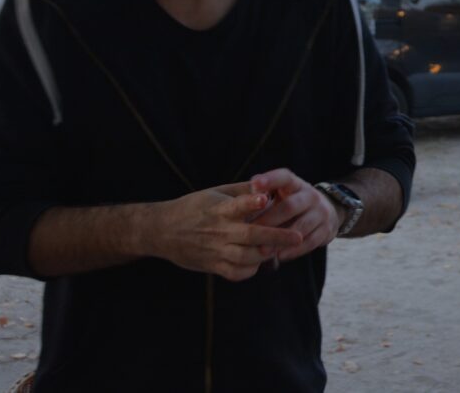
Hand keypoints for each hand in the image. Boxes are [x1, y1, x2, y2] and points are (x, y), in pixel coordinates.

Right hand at [151, 184, 302, 281]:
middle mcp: (219, 231)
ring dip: (265, 255)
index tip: (266, 199)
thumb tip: (268, 186)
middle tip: (297, 237)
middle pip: (250, 235)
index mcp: (219, 209)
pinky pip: (235, 273)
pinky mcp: (211, 265)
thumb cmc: (193, 207)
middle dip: (276, 236)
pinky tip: (258, 262)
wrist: (161, 231)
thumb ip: (242, 190)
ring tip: (279, 249)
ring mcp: (215, 250)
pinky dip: (250, 270)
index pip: (238, 205)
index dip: (252, 202)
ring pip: (246, 258)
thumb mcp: (215, 192)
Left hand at [247, 169, 340, 262]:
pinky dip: (295, 250)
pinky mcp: (327, 229)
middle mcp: (310, 195)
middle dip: (271, 219)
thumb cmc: (291, 204)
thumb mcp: (281, 195)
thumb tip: (241, 200)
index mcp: (295, 184)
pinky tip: (280, 256)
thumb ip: (263, 197)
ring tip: (263, 250)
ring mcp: (321, 212)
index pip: (284, 177)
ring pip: (302, 225)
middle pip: (291, 205)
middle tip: (252, 231)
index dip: (270, 179)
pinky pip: (311, 241)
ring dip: (282, 238)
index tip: (254, 183)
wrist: (326, 213)